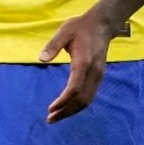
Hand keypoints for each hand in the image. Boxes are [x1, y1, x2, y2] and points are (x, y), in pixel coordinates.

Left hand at [40, 8, 115, 123]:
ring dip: (72, 111)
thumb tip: (41, 59)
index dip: (63, 101)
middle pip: (82, 99)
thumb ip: (52, 45)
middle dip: (66, 111)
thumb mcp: (63, 31)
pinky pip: (90, 95)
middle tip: (50, 119)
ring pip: (88, 100)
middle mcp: (94, 73)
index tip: (51, 109)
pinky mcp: (99, 76)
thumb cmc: (79, 27)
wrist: (102, 25)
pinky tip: (68, 108)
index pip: (75, 88)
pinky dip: (79, 105)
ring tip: (56, 117)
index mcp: (84, 63)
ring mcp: (98, 76)